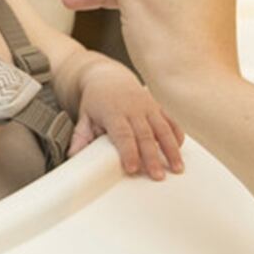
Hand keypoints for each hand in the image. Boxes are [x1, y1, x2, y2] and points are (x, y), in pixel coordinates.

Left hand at [69, 63, 184, 178]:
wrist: (107, 76)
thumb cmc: (95, 100)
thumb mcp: (84, 116)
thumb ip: (80, 137)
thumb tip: (73, 157)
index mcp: (113, 111)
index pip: (122, 134)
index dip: (128, 151)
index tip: (132, 168)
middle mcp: (133, 108)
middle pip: (145, 135)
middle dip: (152, 157)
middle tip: (157, 176)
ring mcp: (148, 106)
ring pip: (163, 128)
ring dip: (171, 149)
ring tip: (177, 169)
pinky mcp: (157, 106)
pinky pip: (170, 121)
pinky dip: (177, 135)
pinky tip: (180, 151)